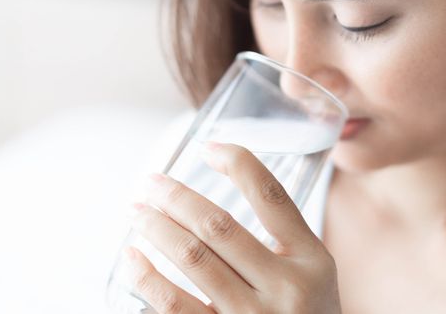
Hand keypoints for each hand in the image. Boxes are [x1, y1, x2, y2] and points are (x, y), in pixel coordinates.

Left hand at [128, 142, 340, 313]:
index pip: (272, 196)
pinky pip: (175, 307)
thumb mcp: (313, 275)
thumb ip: (280, 241)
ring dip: (156, 228)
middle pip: (219, 226)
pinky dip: (147, 279)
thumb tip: (218, 204)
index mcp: (311, 260)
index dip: (238, 163)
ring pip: (194, 259)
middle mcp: (286, 287)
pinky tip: (132, 260)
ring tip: (136, 211)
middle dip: (176, 197)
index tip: (208, 147)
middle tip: (150, 183)